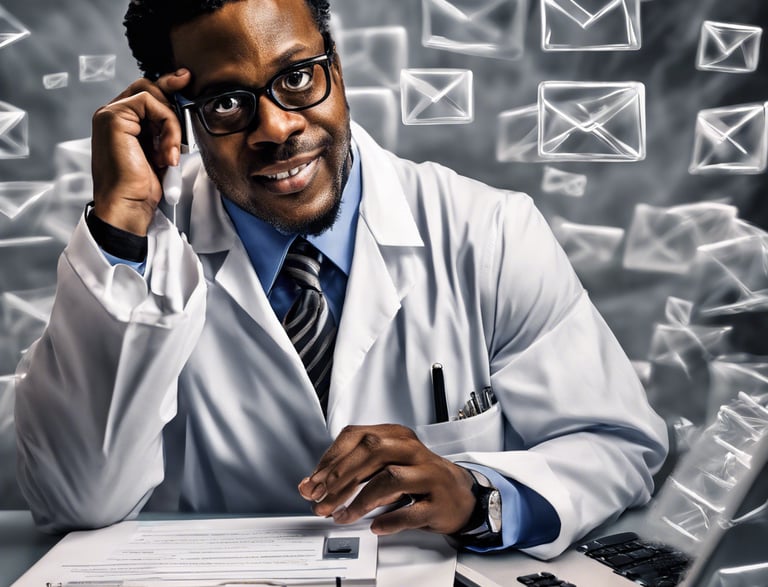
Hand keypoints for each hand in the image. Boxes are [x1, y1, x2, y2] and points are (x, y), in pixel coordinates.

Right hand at [90, 70, 191, 235]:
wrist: (129, 206)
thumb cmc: (143, 188)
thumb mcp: (160, 152)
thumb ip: (164, 129)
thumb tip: (182, 110)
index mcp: (122, 123)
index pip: (146, 93)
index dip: (168, 85)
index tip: (187, 80)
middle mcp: (113, 115)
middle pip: (147, 86)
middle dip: (172, 102)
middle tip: (180, 132)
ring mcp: (110, 115)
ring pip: (152, 94)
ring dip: (171, 123)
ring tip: (171, 153)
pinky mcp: (113, 118)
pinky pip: (149, 102)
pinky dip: (167, 125)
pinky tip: (166, 151)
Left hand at [298, 424, 475, 535]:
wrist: (461, 495)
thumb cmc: (417, 478)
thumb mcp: (385, 466)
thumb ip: (352, 472)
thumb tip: (312, 484)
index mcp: (396, 435)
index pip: (356, 436)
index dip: (330, 459)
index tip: (313, 482)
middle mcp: (412, 450)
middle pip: (370, 452)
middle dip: (339, 479)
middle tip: (320, 501)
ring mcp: (428, 474)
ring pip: (390, 478)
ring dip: (360, 500)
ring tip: (343, 516)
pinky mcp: (438, 501)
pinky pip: (412, 510)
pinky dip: (390, 520)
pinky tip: (376, 526)